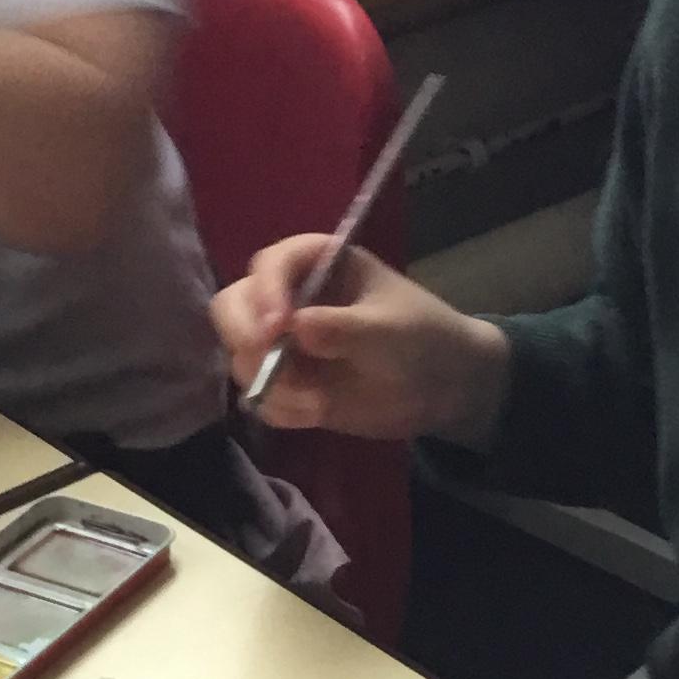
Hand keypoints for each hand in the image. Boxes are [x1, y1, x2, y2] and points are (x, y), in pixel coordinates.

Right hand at [212, 239, 510, 445]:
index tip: (277, 328)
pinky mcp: (287, 381)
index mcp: (318, 263)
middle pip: (233, 304)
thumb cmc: (422, 337)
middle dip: (244, 335)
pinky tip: (316, 414)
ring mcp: (284, 341)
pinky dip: (280, 408)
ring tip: (315, 403)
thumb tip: (297, 327)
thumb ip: (344, 328)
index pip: (271, 264)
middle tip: (266, 363)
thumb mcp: (389, 330)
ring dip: (269, 382)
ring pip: (240, 354)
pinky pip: (260, 395)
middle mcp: (291, 296)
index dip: (265, 292)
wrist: (444, 387)